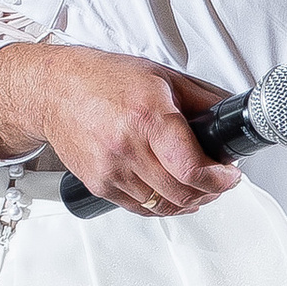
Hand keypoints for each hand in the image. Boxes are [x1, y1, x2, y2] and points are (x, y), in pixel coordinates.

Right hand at [0, 45, 239, 215]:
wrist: (53, 91)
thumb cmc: (102, 79)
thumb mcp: (161, 77)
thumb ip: (202, 98)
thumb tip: (234, 115)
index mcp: (149, 118)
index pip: (192, 168)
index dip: (219, 179)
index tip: (230, 175)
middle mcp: (128, 148)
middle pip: (182, 193)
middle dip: (210, 191)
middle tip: (219, 181)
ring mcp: (112, 170)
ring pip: (163, 207)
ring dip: (188, 202)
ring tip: (198, 188)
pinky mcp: (99, 185)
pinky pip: (140, 209)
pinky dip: (162, 206)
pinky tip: (171, 193)